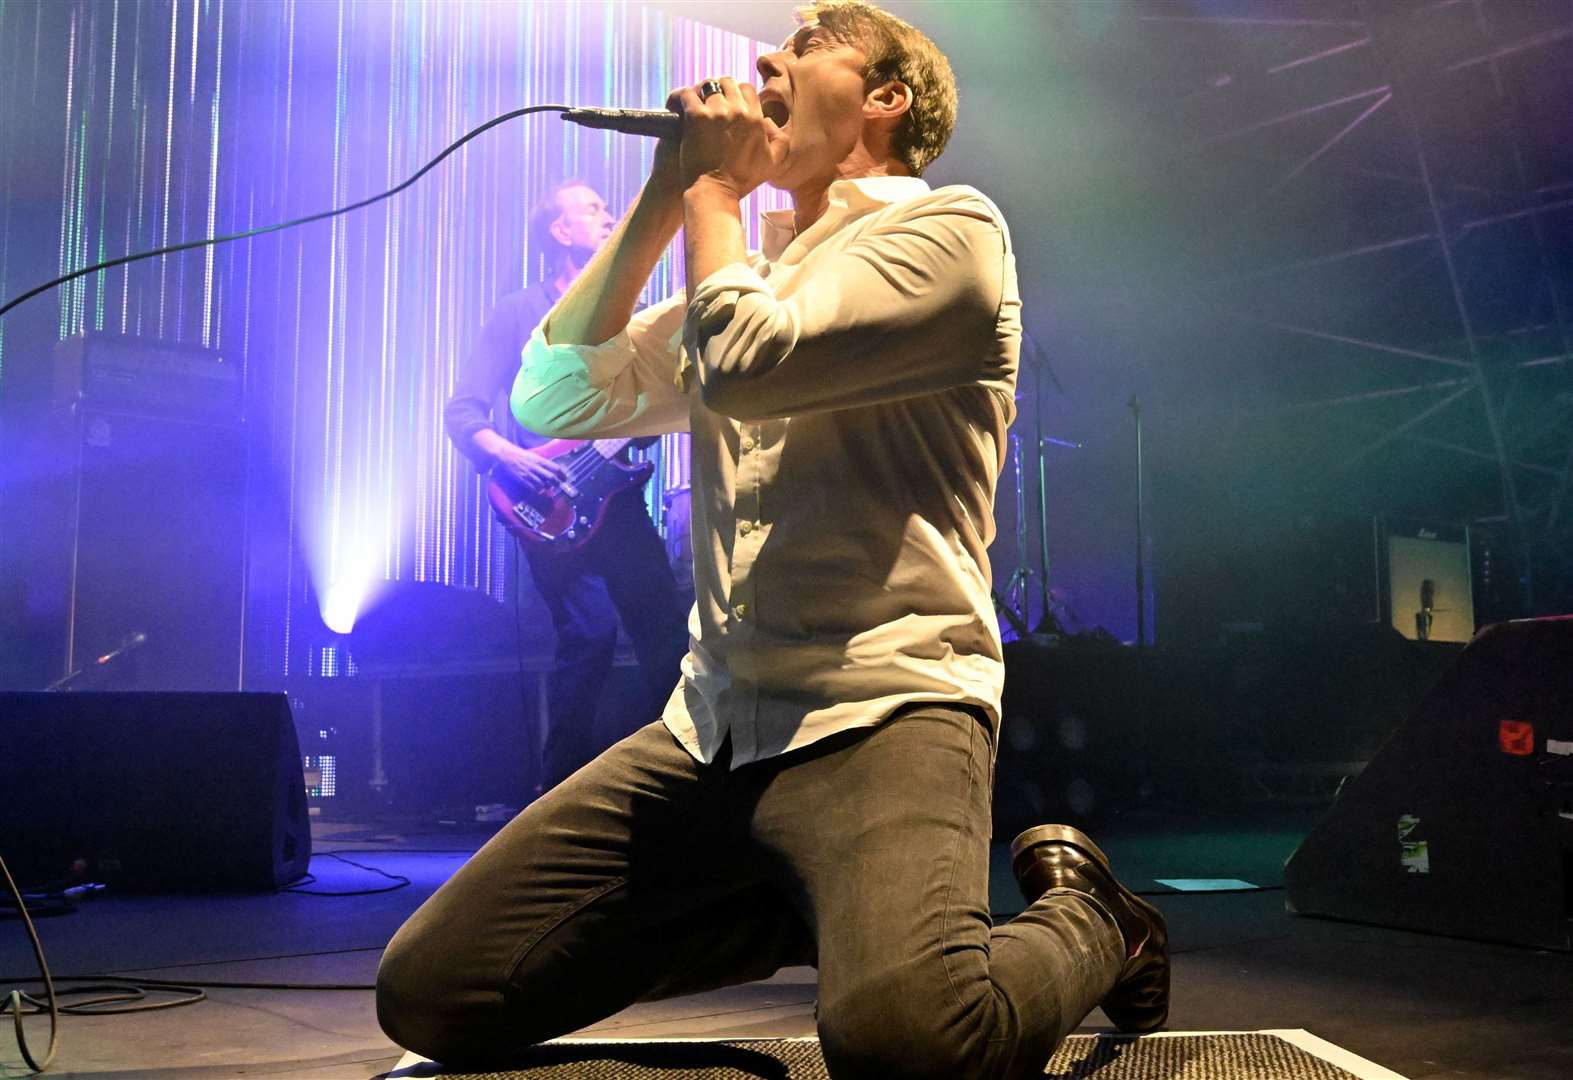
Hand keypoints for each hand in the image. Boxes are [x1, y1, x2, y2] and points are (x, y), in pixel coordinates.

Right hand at [496, 443, 567, 489]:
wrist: (507, 455)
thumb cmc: (520, 455)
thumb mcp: (534, 456)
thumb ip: (543, 463)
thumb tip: (553, 469)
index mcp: (540, 460)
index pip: (555, 468)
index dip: (562, 475)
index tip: (565, 479)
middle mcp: (536, 467)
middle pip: (551, 477)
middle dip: (557, 483)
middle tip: (558, 485)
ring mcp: (529, 474)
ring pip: (543, 484)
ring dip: (548, 488)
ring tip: (549, 488)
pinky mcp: (523, 480)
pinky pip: (533, 488)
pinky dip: (538, 490)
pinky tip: (540, 490)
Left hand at [666, 77, 786, 196]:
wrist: (715, 192)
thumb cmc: (742, 181)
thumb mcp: (773, 162)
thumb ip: (780, 139)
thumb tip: (769, 122)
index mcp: (756, 118)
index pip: (746, 89)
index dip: (736, 95)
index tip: (727, 105)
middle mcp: (739, 110)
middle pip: (727, 83)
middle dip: (718, 91)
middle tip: (710, 104)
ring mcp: (717, 112)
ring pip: (707, 86)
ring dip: (701, 94)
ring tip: (695, 105)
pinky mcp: (696, 116)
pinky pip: (687, 94)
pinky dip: (681, 98)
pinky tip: (679, 107)